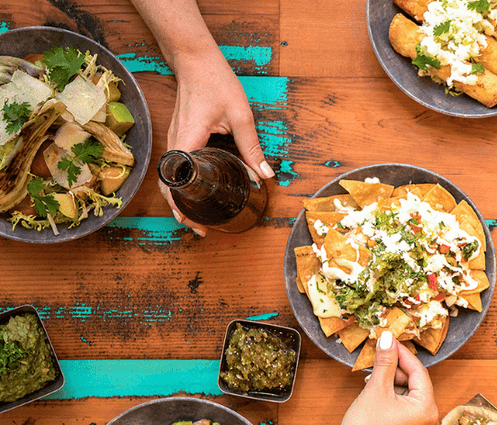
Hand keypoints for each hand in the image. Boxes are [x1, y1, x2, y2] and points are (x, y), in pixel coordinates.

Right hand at [163, 51, 274, 235]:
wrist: (195, 61)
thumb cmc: (215, 83)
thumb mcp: (241, 116)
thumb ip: (252, 147)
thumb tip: (265, 175)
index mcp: (186, 141)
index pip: (173, 182)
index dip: (180, 206)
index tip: (193, 222)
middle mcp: (174, 143)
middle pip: (168, 186)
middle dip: (181, 210)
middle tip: (200, 229)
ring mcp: (173, 140)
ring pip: (170, 178)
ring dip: (180, 199)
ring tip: (196, 218)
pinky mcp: (178, 137)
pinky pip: (175, 166)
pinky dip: (181, 184)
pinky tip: (195, 192)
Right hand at [335, 331, 439, 424]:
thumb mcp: (376, 389)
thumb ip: (385, 361)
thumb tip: (389, 338)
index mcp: (427, 409)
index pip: (419, 371)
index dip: (403, 354)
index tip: (390, 341)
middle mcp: (430, 420)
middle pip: (416, 382)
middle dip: (396, 370)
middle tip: (379, 358)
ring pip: (410, 394)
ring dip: (392, 382)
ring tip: (373, 378)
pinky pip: (406, 407)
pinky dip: (393, 397)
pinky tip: (376, 393)